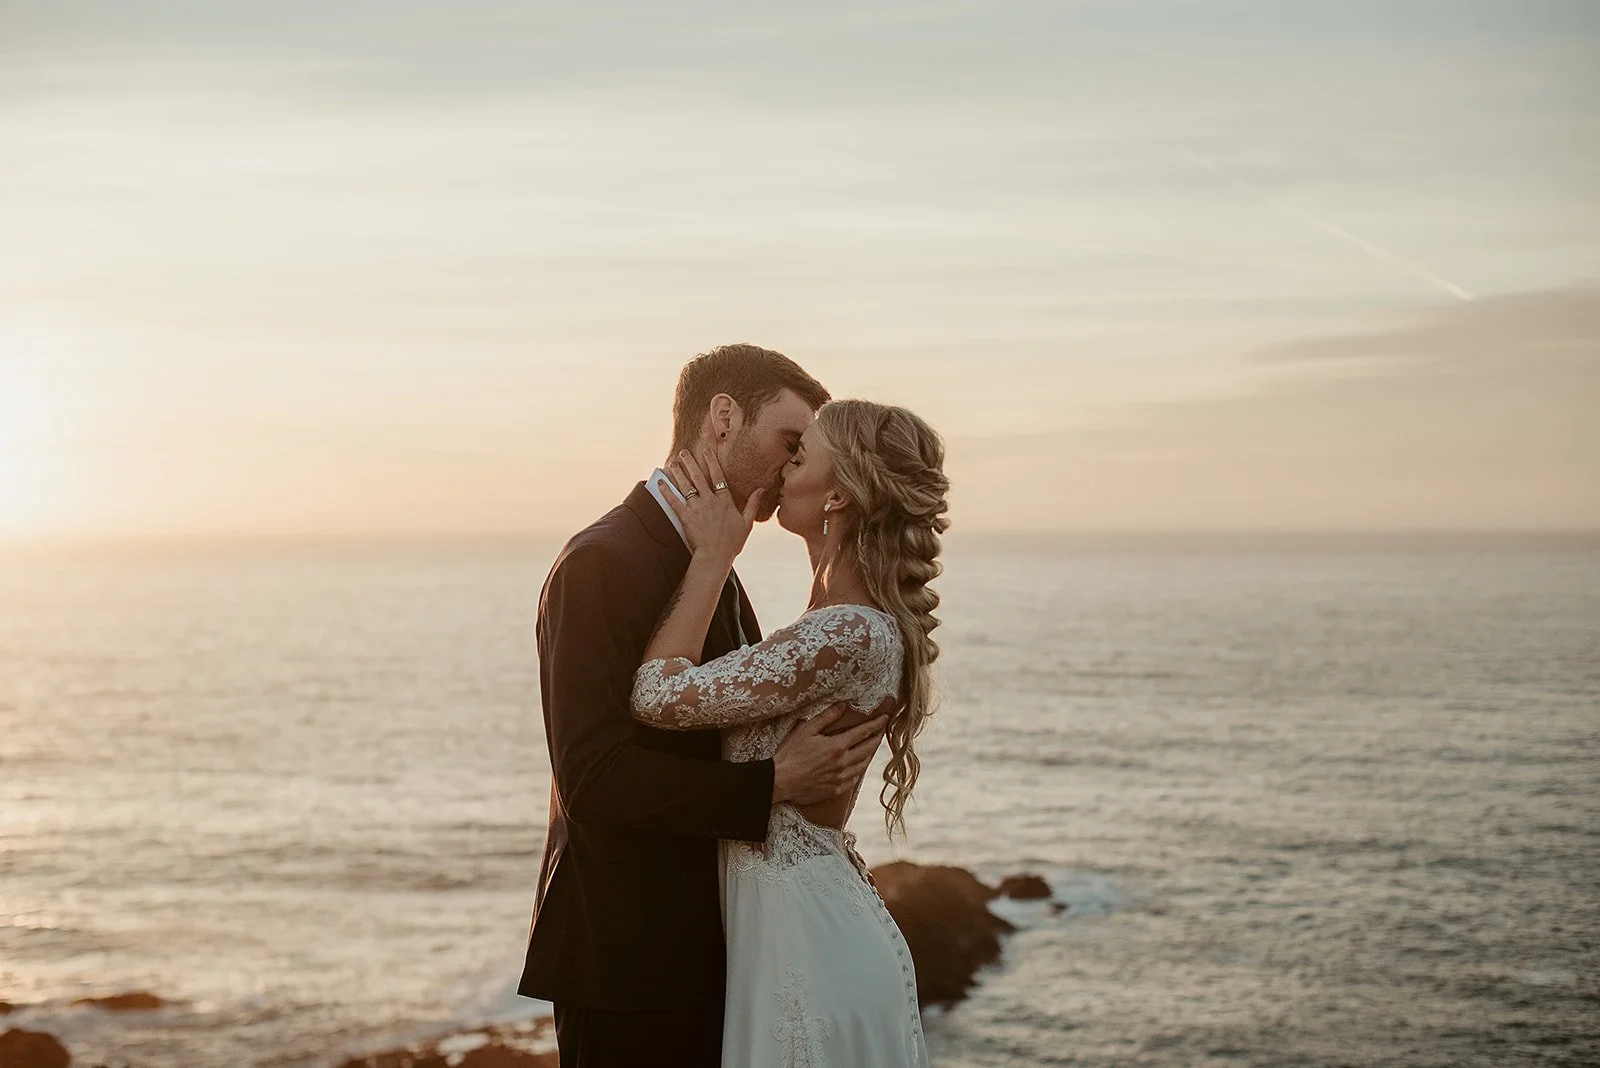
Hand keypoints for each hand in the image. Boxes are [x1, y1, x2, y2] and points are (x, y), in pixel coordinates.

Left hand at [663, 449, 761, 563]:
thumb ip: (753, 504)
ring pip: (686, 485)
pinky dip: (667, 491)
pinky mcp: (685, 517)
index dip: (712, 462)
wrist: (715, 556)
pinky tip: (661, 482)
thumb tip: (761, 489)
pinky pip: (674, 501)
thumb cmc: (732, 543)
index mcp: (725, 501)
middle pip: (699, 477)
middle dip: (691, 462)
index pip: (718, 476)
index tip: (707, 450)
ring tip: (673, 462)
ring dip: (678, 472)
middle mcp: (710, 501)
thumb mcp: (747, 523)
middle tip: (684, 452)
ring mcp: (696, 508)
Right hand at [772, 703, 886, 805]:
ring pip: (863, 765)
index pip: (864, 732)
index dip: (876, 724)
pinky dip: (858, 770)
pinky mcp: (836, 790)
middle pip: (868, 749)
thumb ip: (827, 717)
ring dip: (869, 754)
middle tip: (882, 731)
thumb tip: (843, 705)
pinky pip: (854, 780)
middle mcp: (843, 763)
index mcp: (837, 746)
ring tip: (872, 746)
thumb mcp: (806, 730)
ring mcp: (840, 778)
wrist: (780, 781)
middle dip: (877, 738)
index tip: (885, 718)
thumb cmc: (790, 754)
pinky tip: (858, 766)